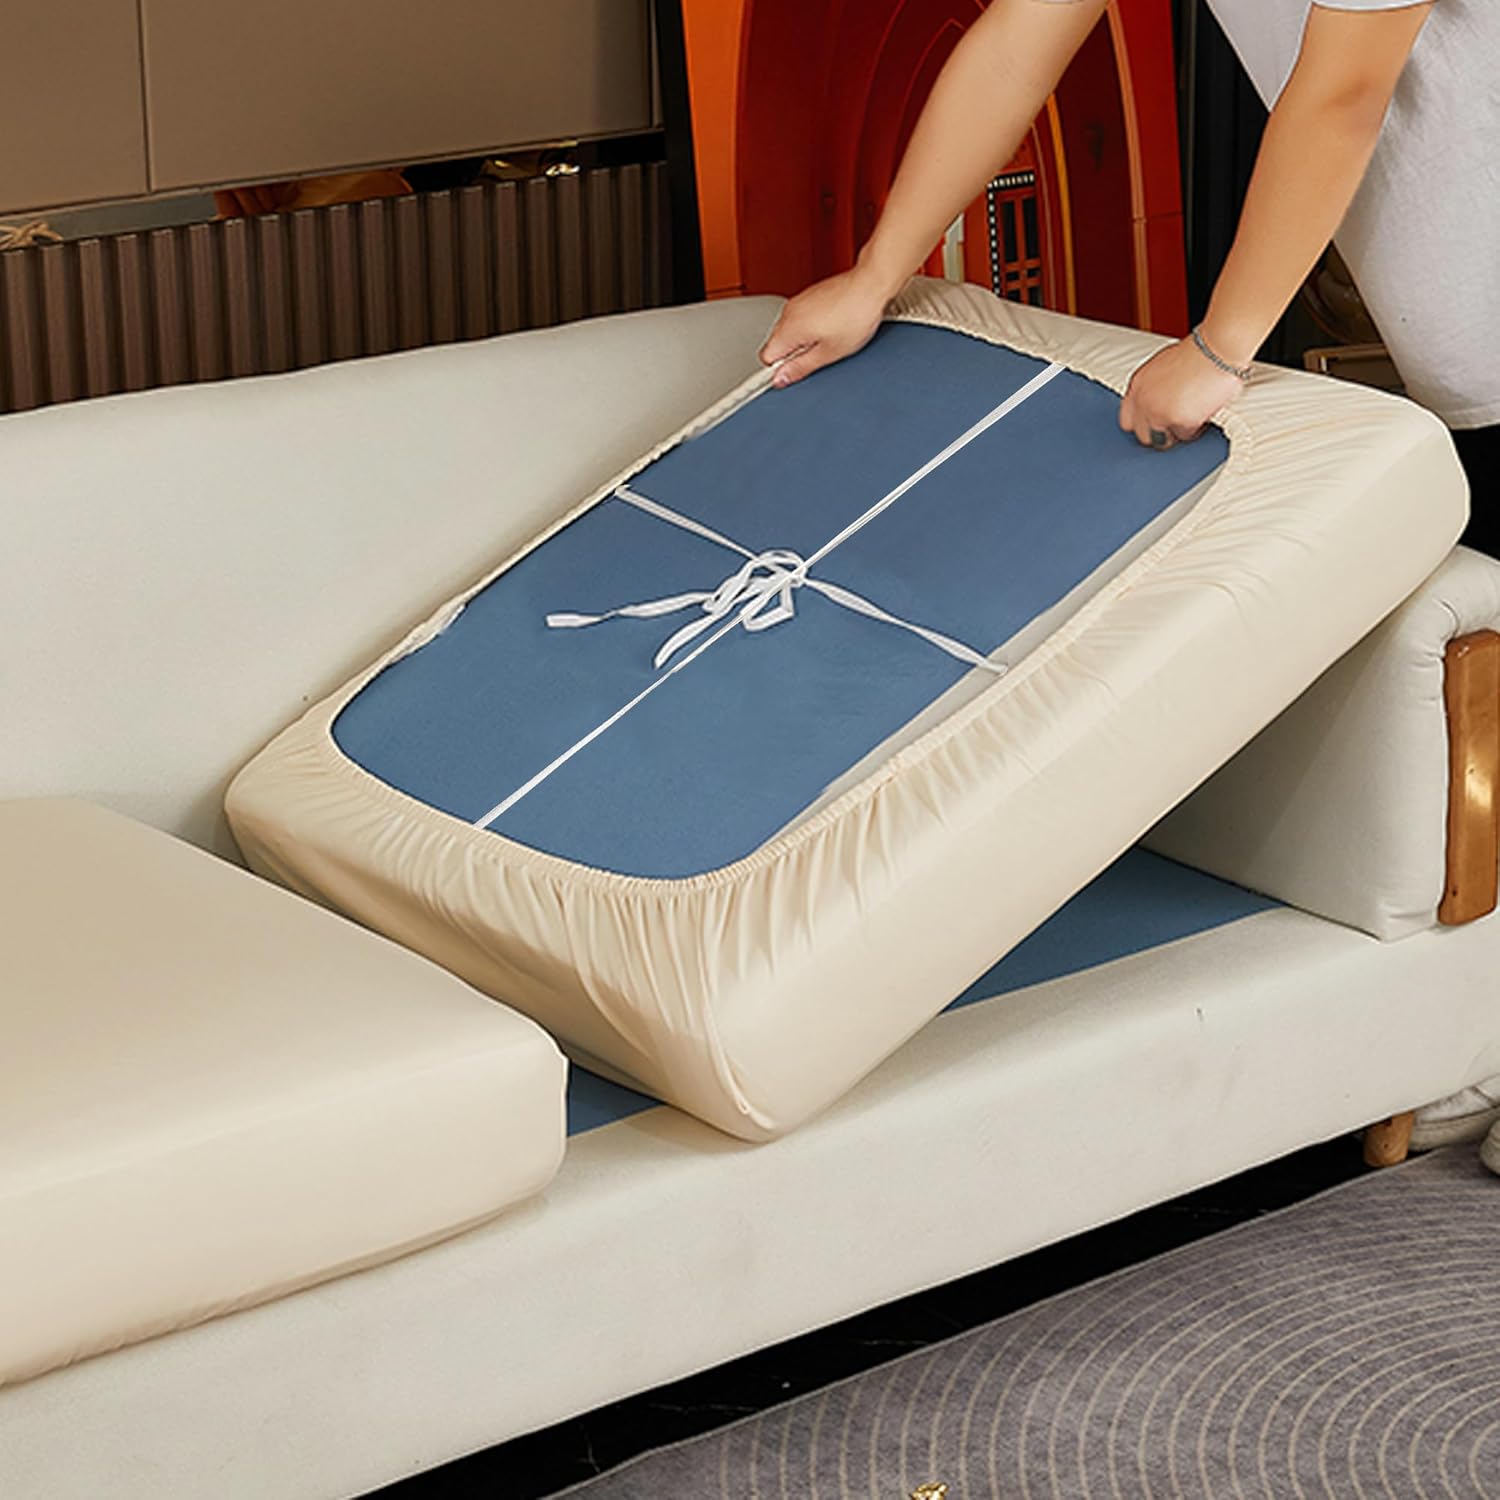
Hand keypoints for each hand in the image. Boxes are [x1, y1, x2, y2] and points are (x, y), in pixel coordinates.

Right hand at [759, 264, 896, 387]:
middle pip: (777, 344)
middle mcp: (788, 313)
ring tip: (829, 338)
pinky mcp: (809, 295)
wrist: (870, 285)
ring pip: (789, 331)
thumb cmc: (855, 316)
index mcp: (788, 329)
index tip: (794, 373)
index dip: (780, 370)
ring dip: (804, 340)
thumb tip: (781, 379)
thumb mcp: (829, 353)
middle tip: (819, 354)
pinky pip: (801, 318)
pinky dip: (811, 326)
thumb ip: (800, 368)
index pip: (766, 358)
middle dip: (794, 354)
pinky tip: (832, 326)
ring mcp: (798, 302)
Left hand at [1118, 338, 1244, 449]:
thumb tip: (1157, 405)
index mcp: (1137, 385)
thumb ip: (1154, 389)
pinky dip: (1195, 427)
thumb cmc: (1199, 353)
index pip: (1126, 420)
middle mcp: (1143, 400)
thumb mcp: (1164, 367)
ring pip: (1163, 440)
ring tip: (1192, 413)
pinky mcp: (1178, 421)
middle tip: (1176, 423)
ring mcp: (1158, 412)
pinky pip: (1185, 435)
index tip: (1154, 424)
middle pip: (1143, 436)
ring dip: (1177, 432)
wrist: (1218, 348)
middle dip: (1160, 433)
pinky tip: (1203, 409)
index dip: (1143, 424)